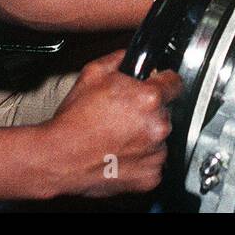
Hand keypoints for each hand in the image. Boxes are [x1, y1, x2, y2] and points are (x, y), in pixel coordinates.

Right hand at [39, 49, 180, 197]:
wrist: (58, 157)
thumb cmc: (73, 120)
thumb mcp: (92, 73)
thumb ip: (120, 59)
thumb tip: (132, 57)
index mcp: (149, 98)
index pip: (175, 83)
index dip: (163, 82)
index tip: (158, 86)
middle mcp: (158, 126)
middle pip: (165, 112)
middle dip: (149, 112)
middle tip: (124, 116)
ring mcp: (156, 154)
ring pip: (160, 139)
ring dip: (145, 137)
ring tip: (118, 137)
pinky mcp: (151, 177)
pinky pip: (153, 164)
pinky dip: (140, 161)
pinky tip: (119, 155)